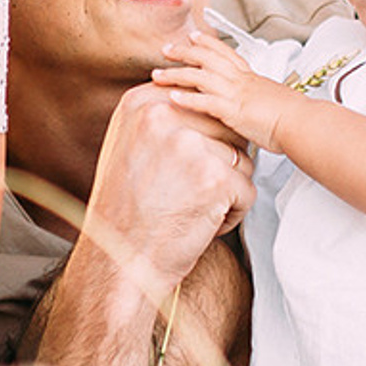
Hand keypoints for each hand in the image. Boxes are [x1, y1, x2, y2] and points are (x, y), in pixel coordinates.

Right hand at [79, 81, 255, 297]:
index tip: (190, 162)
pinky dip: (232, 214)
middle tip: (186, 190)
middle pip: (226, 127)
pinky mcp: (214, 177)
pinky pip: (247, 190)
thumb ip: (162, 117)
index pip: (202, 102)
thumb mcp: (129, 144)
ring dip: (226, 188)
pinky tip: (199, 223)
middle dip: (219, 162)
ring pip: (242, 159)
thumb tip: (202, 103)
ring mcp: (190, 145)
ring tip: (190, 206)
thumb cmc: (124, 212)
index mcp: (142, 103)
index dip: (206, 137)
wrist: (119, 263)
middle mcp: (164, 115)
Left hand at [152, 29, 298, 153]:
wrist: (303, 123)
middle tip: (166, 50)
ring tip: (156, 75)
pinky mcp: (234, 111)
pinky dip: (187, 99)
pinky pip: (205, 102)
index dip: (208, 43)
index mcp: (251, 78)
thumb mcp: (273, 104)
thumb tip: (257, 112)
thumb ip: (259, 104)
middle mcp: (241, 81)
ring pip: (199, 77)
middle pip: (207, 58)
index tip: (193, 36)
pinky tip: (171, 98)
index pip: (226, 53)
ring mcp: (236, 94)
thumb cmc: (293, 118)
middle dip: (184, 52)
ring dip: (175, 75)